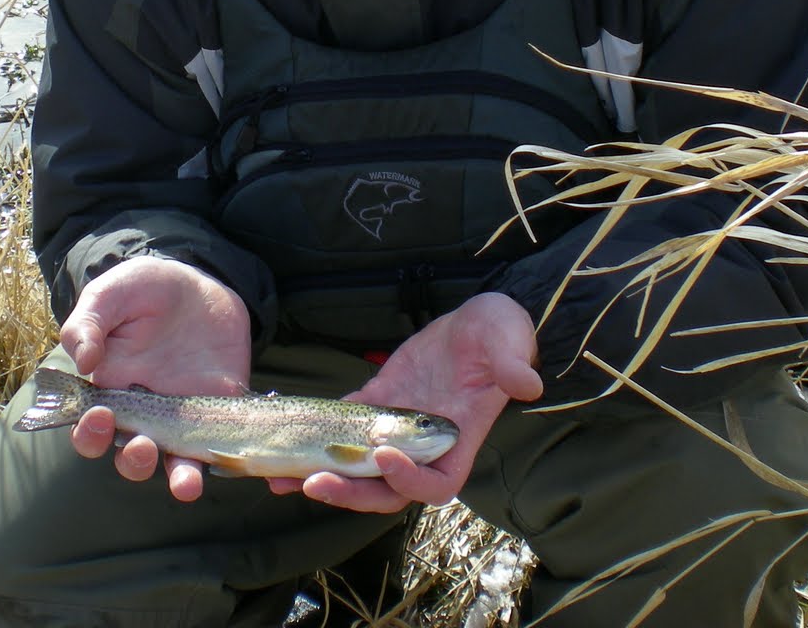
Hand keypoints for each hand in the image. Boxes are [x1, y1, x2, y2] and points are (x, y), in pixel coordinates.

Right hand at [59, 255, 251, 501]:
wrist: (197, 284)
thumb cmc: (143, 290)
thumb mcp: (110, 294)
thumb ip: (88, 323)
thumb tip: (83, 360)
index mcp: (109, 394)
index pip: (90, 432)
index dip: (89, 434)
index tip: (99, 416)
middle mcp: (144, 415)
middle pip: (132, 458)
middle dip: (135, 461)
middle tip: (142, 446)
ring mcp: (185, 417)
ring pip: (178, 463)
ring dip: (181, 478)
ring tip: (185, 484)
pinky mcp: (222, 410)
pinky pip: (227, 443)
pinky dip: (235, 461)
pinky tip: (242, 466)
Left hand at [268, 292, 542, 513]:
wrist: (482, 317)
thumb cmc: (502, 330)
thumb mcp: (510, 338)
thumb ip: (514, 363)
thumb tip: (527, 382)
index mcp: (460, 437)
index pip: (435, 483)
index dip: (408, 479)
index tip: (383, 455)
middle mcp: (426, 443)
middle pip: (387, 489)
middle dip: (350, 491)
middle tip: (312, 482)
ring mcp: (398, 425)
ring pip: (359, 467)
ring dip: (323, 474)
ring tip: (280, 479)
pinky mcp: (379, 401)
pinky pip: (344, 428)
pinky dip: (318, 436)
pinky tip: (287, 439)